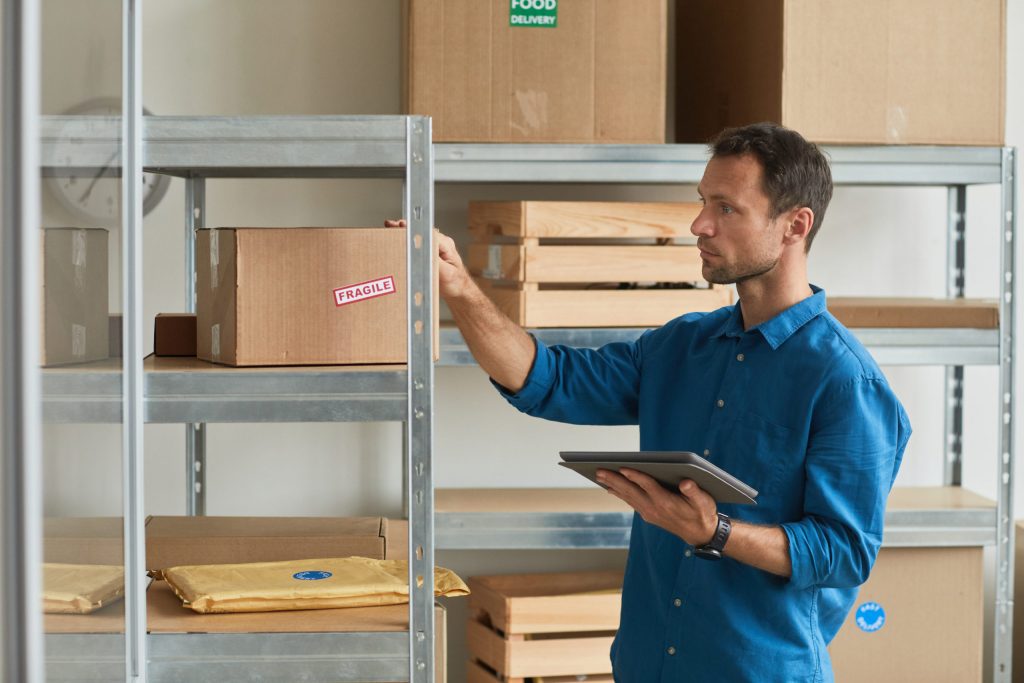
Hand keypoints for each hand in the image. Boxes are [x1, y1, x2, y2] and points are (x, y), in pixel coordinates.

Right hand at [384, 219, 472, 300]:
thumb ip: (435, 262)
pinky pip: (418, 245)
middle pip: (420, 232)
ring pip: (418, 237)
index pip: (427, 233)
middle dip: (404, 228)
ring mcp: (434, 248)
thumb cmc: (456, 284)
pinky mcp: (430, 254)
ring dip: (404, 234)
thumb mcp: (447, 274)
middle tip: (390, 226)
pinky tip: (398, 240)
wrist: (459, 292)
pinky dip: (407, 242)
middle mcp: (440, 243)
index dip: (412, 228)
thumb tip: (423, 251)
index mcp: (445, 245)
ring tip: (391, 230)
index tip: (400, 226)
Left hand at [596, 468, 718, 545]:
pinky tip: (612, 488)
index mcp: (666, 502)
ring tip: (600, 476)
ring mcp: (649, 513)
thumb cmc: (703, 513)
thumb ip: (694, 491)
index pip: (647, 485)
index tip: (622, 467)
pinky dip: (620, 494)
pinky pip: (631, 502)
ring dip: (613, 485)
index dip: (635, 476)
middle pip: (631, 491)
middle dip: (614, 480)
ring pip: (628, 496)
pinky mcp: (648, 515)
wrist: (700, 534)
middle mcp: (654, 508)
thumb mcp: (704, 501)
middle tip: (599, 470)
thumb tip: (686, 482)